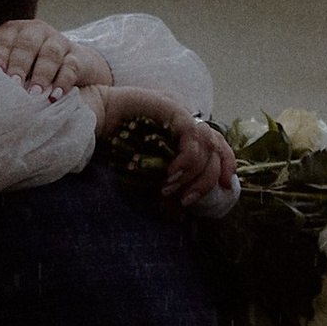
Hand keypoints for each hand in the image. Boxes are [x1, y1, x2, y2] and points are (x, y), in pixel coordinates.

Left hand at [0, 20, 111, 97]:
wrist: (70, 67)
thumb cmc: (30, 70)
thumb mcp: (12, 67)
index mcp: (14, 32)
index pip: (4, 40)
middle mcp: (36, 32)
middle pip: (27, 44)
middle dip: (19, 65)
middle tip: (14, 85)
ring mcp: (58, 42)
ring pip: (50, 53)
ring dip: (41, 74)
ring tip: (34, 94)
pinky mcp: (77, 56)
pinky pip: (71, 66)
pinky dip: (62, 82)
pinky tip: (55, 96)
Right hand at [94, 87, 237, 205]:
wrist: (99, 116)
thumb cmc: (118, 143)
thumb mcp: (148, 172)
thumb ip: (166, 188)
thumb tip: (181, 216)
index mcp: (188, 133)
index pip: (219, 147)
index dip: (227, 166)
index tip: (226, 188)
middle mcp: (191, 122)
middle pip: (217, 151)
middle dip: (206, 180)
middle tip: (187, 200)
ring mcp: (184, 114)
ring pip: (207, 147)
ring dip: (192, 174)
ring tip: (170, 189)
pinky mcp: (175, 110)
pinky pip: (191, 139)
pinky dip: (186, 160)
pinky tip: (170, 174)